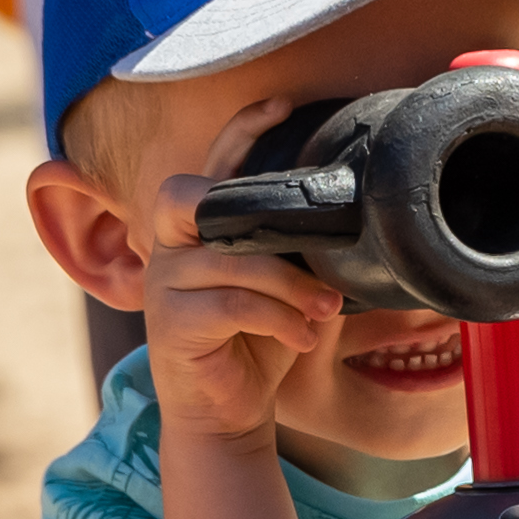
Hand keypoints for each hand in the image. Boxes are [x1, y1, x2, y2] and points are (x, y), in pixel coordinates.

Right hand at [140, 99, 342, 444]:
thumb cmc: (256, 345)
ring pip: (232, 260)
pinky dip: (277, 319)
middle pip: (190, 197)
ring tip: (323, 310)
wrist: (228, 414)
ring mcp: (164, 285)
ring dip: (289, 286)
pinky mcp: (170, 325)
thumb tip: (355, 218)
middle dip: (248, 210)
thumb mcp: (281, 288)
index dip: (242, 132)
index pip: (212, 165)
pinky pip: (231, 304)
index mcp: (197, 230)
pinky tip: (300, 337)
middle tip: (304, 246)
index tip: (284, 105)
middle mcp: (169, 248)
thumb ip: (294, 249)